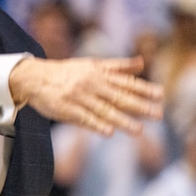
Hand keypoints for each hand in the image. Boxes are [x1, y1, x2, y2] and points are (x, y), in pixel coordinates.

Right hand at [9, 55, 162, 135]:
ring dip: (122, 120)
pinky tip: (109, 132)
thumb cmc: (66, 72)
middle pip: (119, 97)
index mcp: (99, 74)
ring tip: (138, 131)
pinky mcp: (66, 109)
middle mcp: (92, 84)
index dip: (144, 88)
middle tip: (158, 114)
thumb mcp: (92, 64)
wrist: (35, 77)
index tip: (160, 95)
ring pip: (104, 110)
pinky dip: (96, 124)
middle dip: (140, 106)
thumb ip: (117, 66)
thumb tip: (141, 63)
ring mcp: (79, 97)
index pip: (125, 82)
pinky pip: (84, 118)